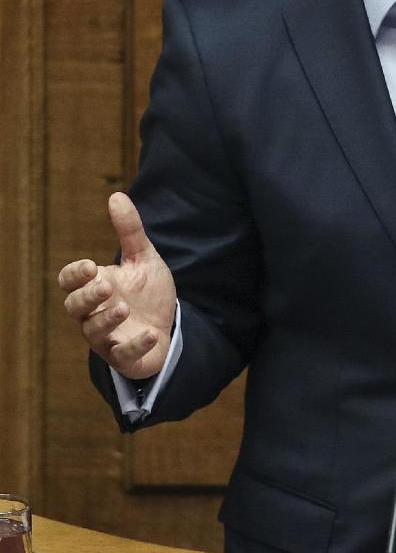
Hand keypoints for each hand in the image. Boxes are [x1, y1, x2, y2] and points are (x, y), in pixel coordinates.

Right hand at [58, 192, 175, 379]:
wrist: (169, 328)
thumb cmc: (148, 294)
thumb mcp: (143, 259)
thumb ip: (130, 231)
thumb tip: (116, 195)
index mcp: (94, 287)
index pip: (69, 282)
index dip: (74, 275)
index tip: (89, 266)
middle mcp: (94, 314)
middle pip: (74, 307)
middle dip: (87, 297)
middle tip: (105, 286)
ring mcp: (108, 338)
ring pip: (93, 332)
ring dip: (106, 320)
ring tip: (124, 308)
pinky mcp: (125, 357)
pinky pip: (123, 355)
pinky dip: (134, 345)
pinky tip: (151, 333)